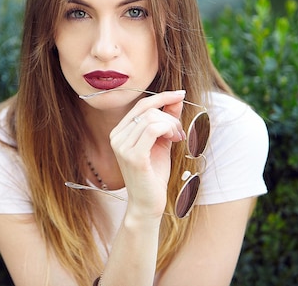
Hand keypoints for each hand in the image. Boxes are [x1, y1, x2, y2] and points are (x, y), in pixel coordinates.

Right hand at [109, 90, 185, 218]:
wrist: (147, 203)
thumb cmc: (154, 174)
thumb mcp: (161, 142)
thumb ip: (166, 120)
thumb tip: (176, 98)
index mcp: (120, 132)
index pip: (141, 105)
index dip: (162, 97)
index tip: (180, 94)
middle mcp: (116, 137)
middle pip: (147, 110)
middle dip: (170, 116)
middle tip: (180, 132)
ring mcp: (122, 146)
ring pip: (152, 118)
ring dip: (171, 124)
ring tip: (178, 138)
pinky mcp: (133, 156)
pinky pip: (153, 129)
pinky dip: (168, 129)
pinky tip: (173, 139)